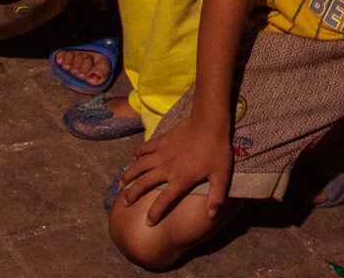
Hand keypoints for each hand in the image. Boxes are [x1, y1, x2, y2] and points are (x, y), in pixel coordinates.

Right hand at [120, 117, 234, 225]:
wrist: (208, 122)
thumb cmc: (216, 149)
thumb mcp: (222, 176)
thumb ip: (217, 197)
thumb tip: (211, 216)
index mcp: (180, 179)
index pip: (163, 201)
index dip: (154, 213)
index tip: (148, 222)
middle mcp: (167, 168)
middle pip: (144, 183)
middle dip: (132, 194)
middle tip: (125, 202)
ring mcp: (162, 152)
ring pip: (140, 165)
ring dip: (128, 175)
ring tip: (120, 184)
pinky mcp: (162, 139)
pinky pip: (145, 147)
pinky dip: (137, 153)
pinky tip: (133, 158)